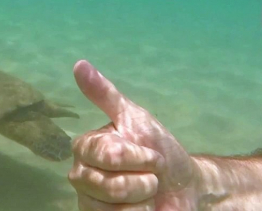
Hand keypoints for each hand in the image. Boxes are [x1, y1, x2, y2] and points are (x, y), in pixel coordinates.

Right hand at [68, 60, 200, 210]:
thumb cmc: (157, 148)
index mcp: (85, 147)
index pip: (109, 155)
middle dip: (144, 180)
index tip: (151, 152)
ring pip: (118, 208)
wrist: (182, 186)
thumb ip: (105, 94)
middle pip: (111, 186)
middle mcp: (80, 175)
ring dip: (144, 200)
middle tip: (149, 174)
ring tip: (145, 192)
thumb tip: (79, 64)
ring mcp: (88, 202)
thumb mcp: (135, 118)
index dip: (138, 156)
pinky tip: (142, 209)